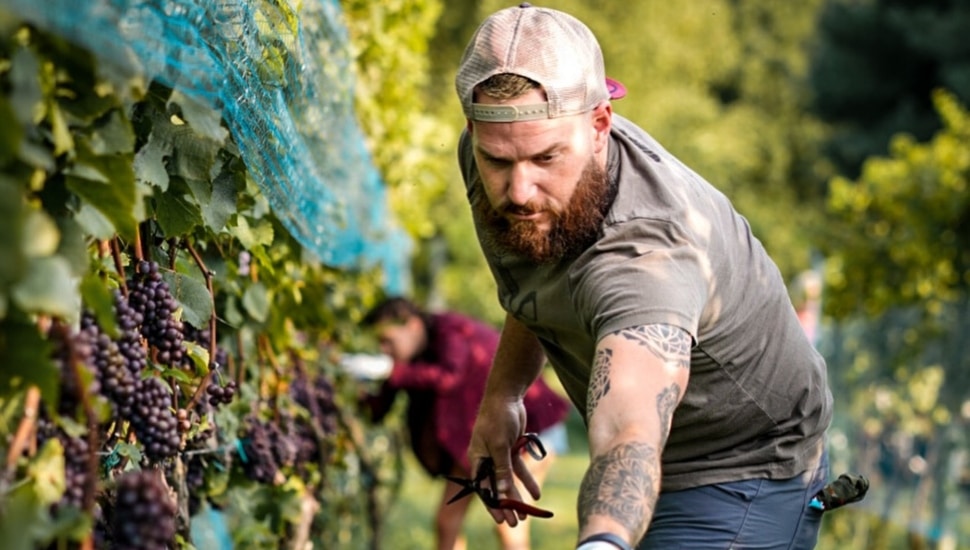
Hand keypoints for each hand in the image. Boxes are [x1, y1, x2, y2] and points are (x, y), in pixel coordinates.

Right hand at [466, 396, 537, 525]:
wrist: (507, 396)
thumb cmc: (498, 418)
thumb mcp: (500, 445)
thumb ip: (501, 468)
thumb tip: (501, 491)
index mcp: (477, 459)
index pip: (483, 487)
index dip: (492, 504)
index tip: (500, 519)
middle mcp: (486, 459)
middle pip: (497, 486)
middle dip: (507, 504)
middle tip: (516, 522)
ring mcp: (499, 454)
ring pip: (509, 480)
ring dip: (518, 495)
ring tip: (527, 513)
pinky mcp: (511, 449)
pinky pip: (519, 468)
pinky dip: (527, 480)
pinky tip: (536, 494)